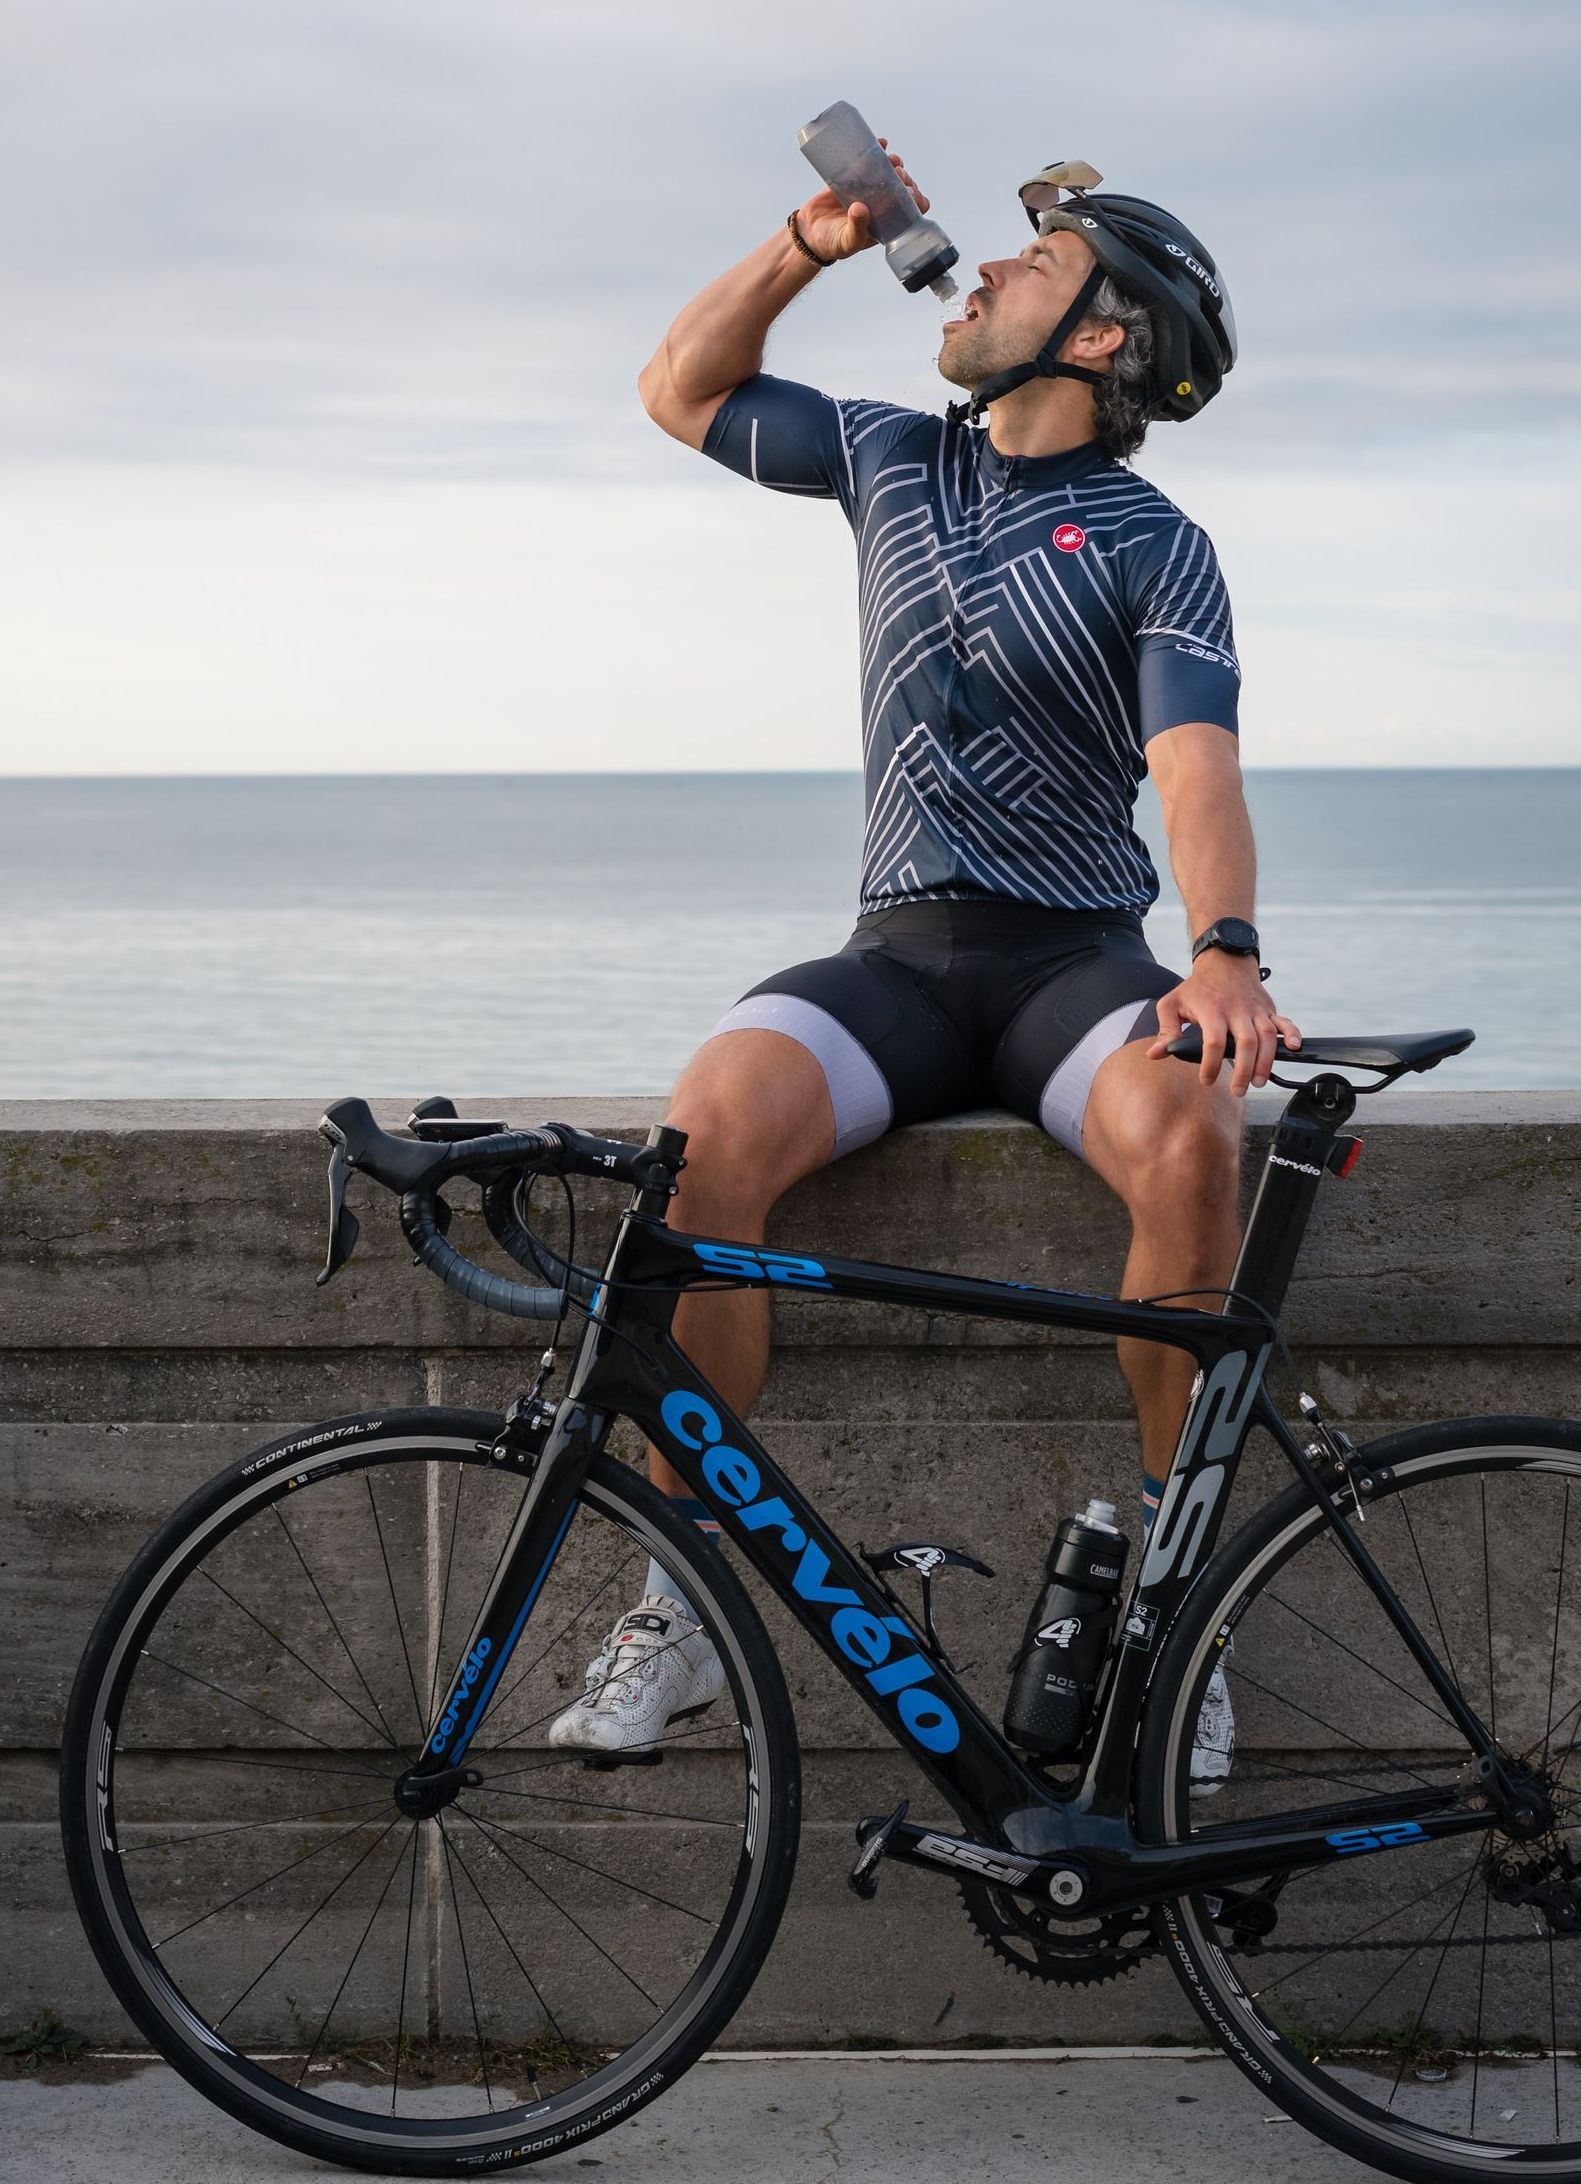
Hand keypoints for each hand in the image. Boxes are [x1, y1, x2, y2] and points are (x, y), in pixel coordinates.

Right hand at [793, 141, 928, 263]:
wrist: (809, 232)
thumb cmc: (832, 244)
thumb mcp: (846, 242)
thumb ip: (856, 228)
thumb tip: (861, 208)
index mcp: (886, 222)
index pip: (911, 211)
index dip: (915, 200)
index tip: (908, 191)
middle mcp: (881, 205)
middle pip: (903, 188)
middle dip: (905, 179)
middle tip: (899, 174)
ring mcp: (868, 190)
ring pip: (889, 173)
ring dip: (895, 164)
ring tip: (892, 160)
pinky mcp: (853, 179)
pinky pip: (869, 162)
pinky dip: (878, 151)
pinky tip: (882, 143)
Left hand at [1148, 953, 1302, 1096]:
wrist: (1224, 961)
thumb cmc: (1196, 987)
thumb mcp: (1173, 1004)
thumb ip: (1166, 1031)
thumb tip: (1156, 1054)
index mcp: (1212, 1010)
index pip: (1214, 1042)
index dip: (1211, 1064)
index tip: (1207, 1080)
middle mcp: (1237, 1010)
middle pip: (1246, 1042)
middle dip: (1244, 1070)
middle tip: (1239, 1091)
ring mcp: (1255, 1010)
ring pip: (1267, 1037)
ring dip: (1266, 1061)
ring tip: (1259, 1081)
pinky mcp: (1269, 1010)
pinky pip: (1285, 1022)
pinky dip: (1292, 1034)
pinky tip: (1294, 1048)